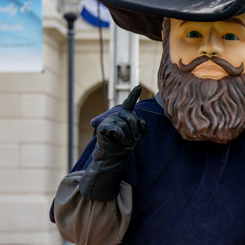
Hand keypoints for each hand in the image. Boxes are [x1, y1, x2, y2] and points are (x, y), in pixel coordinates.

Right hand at [79, 85, 146, 200]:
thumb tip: (141, 121)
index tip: (139, 87)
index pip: (129, 103)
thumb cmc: (125, 146)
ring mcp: (108, 120)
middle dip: (135, 131)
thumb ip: (141, 126)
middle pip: (131, 117)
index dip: (133, 95)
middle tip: (132, 140)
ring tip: (123, 142)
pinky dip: (121, 138)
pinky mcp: (103, 127)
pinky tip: (116, 141)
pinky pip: (118, 130)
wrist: (114, 157)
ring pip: (125, 125)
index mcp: (124, 115)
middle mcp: (115, 115)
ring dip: (128, 137)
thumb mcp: (138, 135)